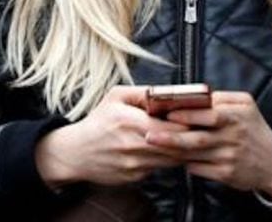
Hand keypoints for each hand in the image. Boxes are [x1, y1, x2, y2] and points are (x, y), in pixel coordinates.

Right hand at [35, 85, 187, 188]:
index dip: (189, 124)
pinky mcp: (135, 177)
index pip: (174, 127)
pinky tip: (161, 152)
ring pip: (172, 160)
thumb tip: (169, 93)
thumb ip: (143, 93)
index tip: (193, 119)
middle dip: (189, 139)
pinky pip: (159, 169)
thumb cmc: (97, 122)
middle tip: (196, 131)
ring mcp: (135, 164)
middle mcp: (134, 145)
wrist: (75, 152)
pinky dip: (164, 161)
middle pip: (178, 146)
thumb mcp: (115, 97)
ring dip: (180, 151)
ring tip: (182, 141)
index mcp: (130, 121)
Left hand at [145, 91, 271, 199]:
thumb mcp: (246, 106)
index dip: (187, 114)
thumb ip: (222, 98)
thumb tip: (196, 94)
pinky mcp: (226, 175)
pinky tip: (171, 157)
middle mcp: (233, 138)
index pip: (209, 115)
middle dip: (171, 137)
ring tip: (152, 144)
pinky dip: (185, 163)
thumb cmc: (253, 129)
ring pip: (194, 155)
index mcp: (236, 117)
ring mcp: (229, 158)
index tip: (166, 112)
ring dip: (172, 150)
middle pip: (197, 138)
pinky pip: (199, 169)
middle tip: (148, 134)